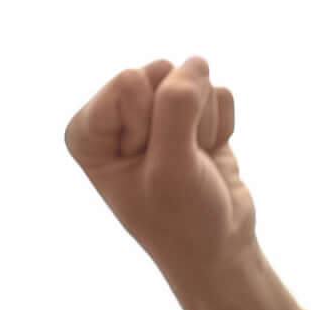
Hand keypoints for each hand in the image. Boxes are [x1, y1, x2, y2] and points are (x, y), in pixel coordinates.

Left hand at [64, 56, 253, 282]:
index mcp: (88, 130)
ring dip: (205, 126)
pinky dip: (222, 127)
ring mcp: (155, 111)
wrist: (219, 248)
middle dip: (182, 121)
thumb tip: (197, 61)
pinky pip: (218, 94)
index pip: (129, 82)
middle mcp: (115, 116)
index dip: (151, 126)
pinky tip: (209, 157)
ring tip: (194, 165)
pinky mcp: (190, 113)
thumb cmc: (182, 219)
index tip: (151, 166)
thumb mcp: (171, 167)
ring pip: (194, 80)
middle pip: (161, 72)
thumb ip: (176, 106)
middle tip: (177, 165)